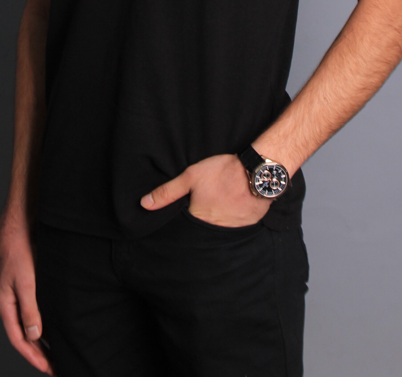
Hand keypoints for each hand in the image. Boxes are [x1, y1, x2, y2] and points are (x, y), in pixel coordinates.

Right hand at [0, 217, 54, 374]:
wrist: (18, 227)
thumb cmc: (19, 253)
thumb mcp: (26, 283)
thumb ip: (29, 309)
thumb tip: (34, 335)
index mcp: (6, 307)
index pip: (19, 340)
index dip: (34, 356)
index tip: (48, 369)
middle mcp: (10, 305)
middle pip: (24, 337)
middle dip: (39, 354)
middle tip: (56, 367)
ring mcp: (17, 296)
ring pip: (29, 326)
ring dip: (41, 341)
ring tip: (56, 353)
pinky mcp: (26, 287)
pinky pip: (34, 313)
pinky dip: (44, 324)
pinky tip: (54, 328)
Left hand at [140, 153, 270, 227]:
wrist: (256, 171)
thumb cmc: (222, 172)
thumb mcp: (190, 176)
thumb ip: (167, 192)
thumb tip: (144, 204)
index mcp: (198, 219)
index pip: (185, 228)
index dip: (184, 220)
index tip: (185, 214)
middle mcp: (214, 229)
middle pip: (203, 230)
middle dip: (201, 223)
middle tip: (206, 206)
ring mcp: (233, 228)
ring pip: (220, 230)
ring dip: (218, 222)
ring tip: (220, 206)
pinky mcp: (248, 224)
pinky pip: (237, 226)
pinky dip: (234, 219)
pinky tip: (234, 207)